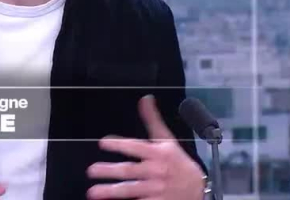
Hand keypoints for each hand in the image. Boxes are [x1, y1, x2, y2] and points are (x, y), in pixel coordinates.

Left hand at [86, 95, 205, 199]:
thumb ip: (152, 120)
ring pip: (131, 190)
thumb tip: (145, 99)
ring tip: (93, 192)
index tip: (103, 143)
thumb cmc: (177, 161)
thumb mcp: (167, 140)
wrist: (197, 188)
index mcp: (158, 153)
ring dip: (111, 192)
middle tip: (91, 170)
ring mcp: (156, 189)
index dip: (119, 145)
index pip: (136, 147)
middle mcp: (156, 171)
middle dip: (110, 171)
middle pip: (130, 171)